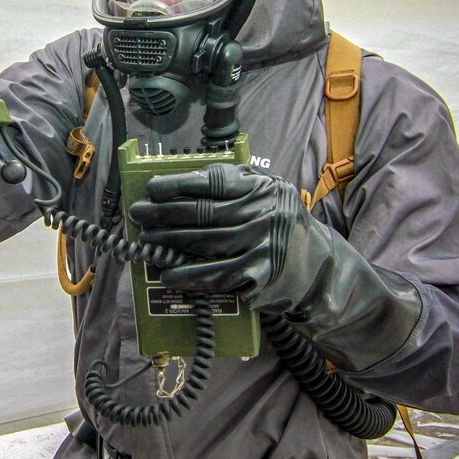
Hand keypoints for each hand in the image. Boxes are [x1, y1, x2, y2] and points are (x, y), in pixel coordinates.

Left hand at [128, 162, 421, 369]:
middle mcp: (265, 215)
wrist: (320, 268)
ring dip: (168, 244)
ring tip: (146, 241)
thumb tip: (183, 181)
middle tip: (138, 214)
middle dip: (164, 214)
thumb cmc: (280, 225)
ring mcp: (262, 247)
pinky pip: (216, 275)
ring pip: (205, 244)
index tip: (153, 188)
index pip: (215, 182)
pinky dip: (189, 275)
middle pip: (203, 213)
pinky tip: (168, 273)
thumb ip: (235, 183)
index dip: (179, 184)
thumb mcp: (268, 193)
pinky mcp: (259, 277)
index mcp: (264, 189)